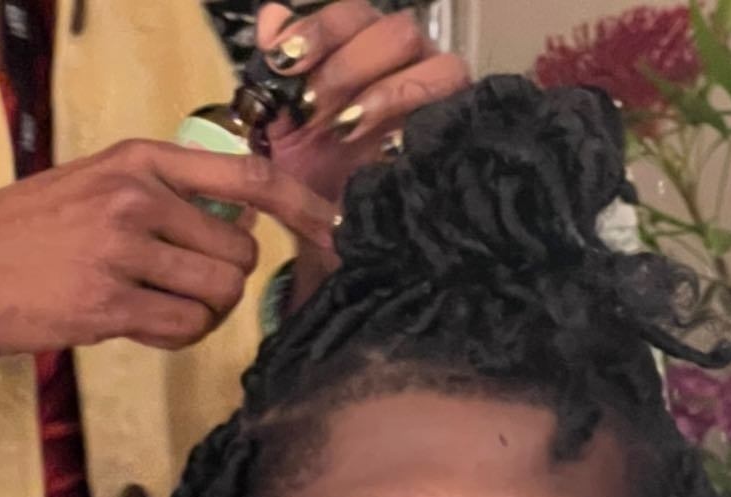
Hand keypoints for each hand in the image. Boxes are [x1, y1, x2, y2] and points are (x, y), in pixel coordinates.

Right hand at [0, 140, 332, 357]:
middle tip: (187, 287)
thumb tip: (233, 227)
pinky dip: (177, 336)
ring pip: (216, 295)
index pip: (246, 177)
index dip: (301, 207)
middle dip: (226, 281)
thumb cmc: (25, 233)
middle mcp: (135, 197)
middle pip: (237, 252)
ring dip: (203, 313)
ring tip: (159, 306)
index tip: (333, 233)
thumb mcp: (94, 185)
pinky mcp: (108, 304)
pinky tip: (142, 325)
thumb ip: (162, 196)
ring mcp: (122, 250)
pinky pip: (184, 329)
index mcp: (138, 159)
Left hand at [256, 1, 470, 208]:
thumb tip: (272, 19)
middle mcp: (405, 63)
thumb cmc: (311, 178)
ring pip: (433, 62)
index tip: (283, 62)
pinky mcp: (458, 128)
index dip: (319, 30)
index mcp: (361, 50)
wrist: (335, 239)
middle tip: (310, 110)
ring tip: (345, 130)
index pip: (352, 16)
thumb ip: (271, 74)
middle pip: (396, 31)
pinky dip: (414, 121)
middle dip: (346, 68)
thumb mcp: (278, 128)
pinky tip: (384, 149)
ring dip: (383, 93)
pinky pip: (455, 104)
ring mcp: (438, 94)